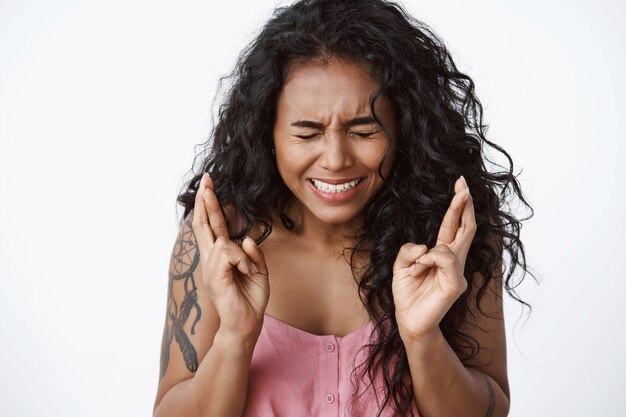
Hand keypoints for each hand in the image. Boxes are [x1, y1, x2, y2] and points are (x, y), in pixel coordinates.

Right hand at [192, 173, 269, 339]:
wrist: (246, 324)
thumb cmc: (250, 298)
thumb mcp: (259, 270)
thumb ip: (253, 253)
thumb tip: (246, 239)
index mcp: (220, 256)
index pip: (212, 226)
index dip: (209, 206)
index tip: (208, 186)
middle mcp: (211, 259)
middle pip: (204, 224)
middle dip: (205, 201)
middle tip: (206, 180)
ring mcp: (210, 268)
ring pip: (222, 240)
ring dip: (242, 253)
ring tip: (249, 271)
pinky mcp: (216, 276)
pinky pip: (229, 253)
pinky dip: (244, 261)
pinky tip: (247, 273)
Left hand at [392, 176, 475, 341]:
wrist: (408, 320)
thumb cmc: (407, 292)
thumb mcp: (401, 264)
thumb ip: (409, 250)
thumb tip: (425, 247)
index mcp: (442, 253)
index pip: (453, 225)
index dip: (457, 205)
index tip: (460, 184)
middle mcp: (454, 260)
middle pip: (465, 227)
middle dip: (463, 204)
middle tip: (463, 184)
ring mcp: (458, 272)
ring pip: (453, 244)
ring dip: (428, 252)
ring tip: (415, 268)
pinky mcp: (456, 284)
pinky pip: (445, 259)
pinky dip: (429, 259)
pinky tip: (420, 269)